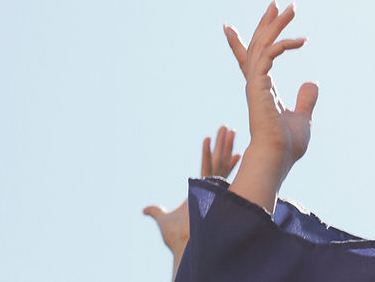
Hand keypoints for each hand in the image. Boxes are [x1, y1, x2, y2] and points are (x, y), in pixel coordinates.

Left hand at [142, 127, 241, 278]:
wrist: (184, 246)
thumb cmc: (176, 237)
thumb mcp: (163, 220)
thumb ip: (156, 212)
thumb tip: (145, 210)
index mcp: (200, 191)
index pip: (209, 169)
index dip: (213, 156)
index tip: (218, 143)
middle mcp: (209, 188)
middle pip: (218, 162)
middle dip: (223, 145)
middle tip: (227, 128)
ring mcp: (211, 189)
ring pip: (219, 162)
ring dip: (224, 145)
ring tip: (228, 129)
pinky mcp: (211, 193)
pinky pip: (214, 171)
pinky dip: (214, 157)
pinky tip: (220, 145)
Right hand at [222, 2, 317, 211]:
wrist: (277, 158)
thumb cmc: (287, 145)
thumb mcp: (302, 117)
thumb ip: (306, 100)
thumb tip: (312, 83)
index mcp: (261, 90)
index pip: (250, 60)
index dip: (240, 43)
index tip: (228, 27)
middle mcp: (255, 84)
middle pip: (257, 45)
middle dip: (265, 23)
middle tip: (277, 4)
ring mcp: (255, 84)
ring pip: (262, 45)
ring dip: (276, 24)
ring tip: (290, 8)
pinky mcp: (259, 85)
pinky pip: (268, 55)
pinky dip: (282, 44)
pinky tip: (300, 40)